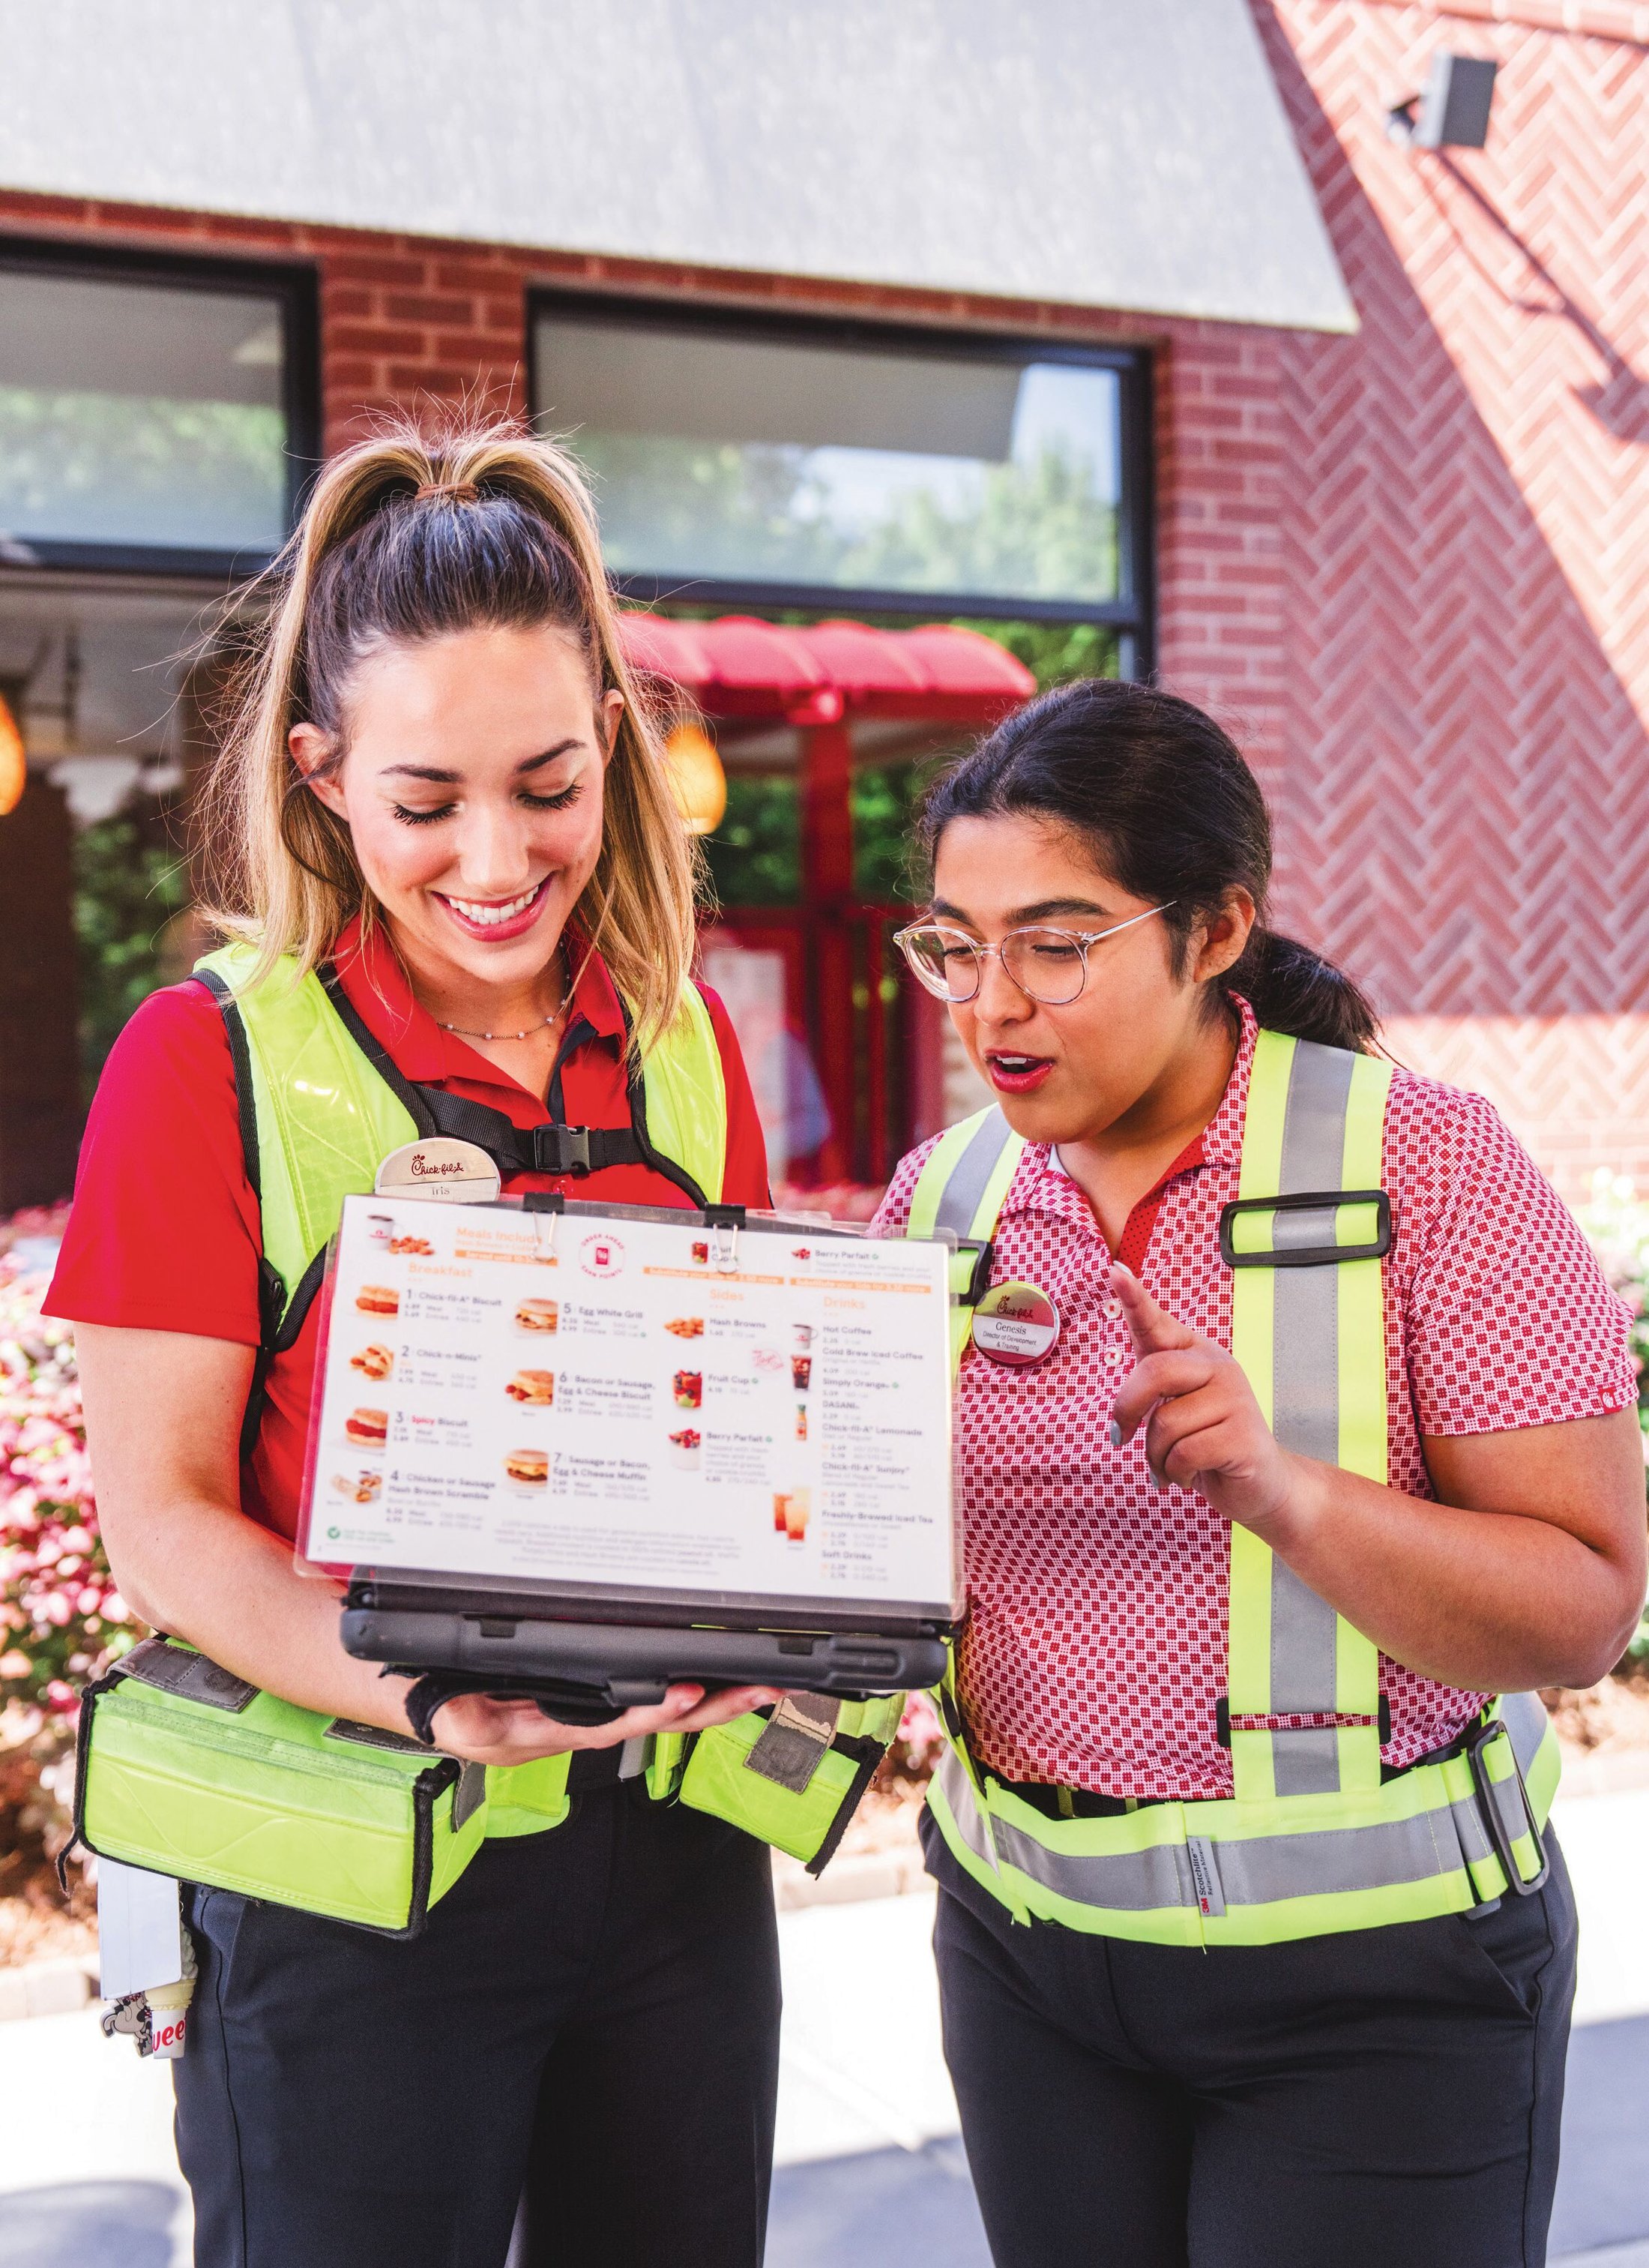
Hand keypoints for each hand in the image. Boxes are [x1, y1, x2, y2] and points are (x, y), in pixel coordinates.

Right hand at [427, 1682, 781, 1767]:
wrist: (436, 1703)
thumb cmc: (449, 1705)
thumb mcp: (453, 1716)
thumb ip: (467, 1719)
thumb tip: (472, 1720)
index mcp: (550, 1731)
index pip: (611, 1724)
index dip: (650, 1712)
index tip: (688, 1695)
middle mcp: (580, 1727)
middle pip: (657, 1722)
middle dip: (713, 1708)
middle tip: (761, 1689)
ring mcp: (591, 1717)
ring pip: (662, 1712)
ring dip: (714, 1701)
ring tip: (762, 1684)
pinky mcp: (595, 1701)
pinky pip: (650, 1700)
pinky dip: (689, 1691)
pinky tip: (722, 1682)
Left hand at [1107, 1263, 1307, 1541]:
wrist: (1260, 1485)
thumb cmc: (1206, 1443)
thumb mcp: (1175, 1408)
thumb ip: (1150, 1390)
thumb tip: (1118, 1401)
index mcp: (1195, 1355)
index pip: (1158, 1322)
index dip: (1134, 1299)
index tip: (1112, 1271)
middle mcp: (1219, 1366)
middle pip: (1155, 1372)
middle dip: (1128, 1410)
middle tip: (1119, 1438)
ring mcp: (1236, 1398)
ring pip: (1165, 1423)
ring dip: (1155, 1457)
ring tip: (1171, 1465)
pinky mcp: (1244, 1435)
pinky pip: (1184, 1453)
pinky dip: (1175, 1474)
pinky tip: (1190, 1476)